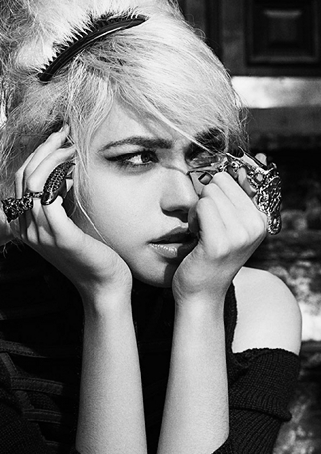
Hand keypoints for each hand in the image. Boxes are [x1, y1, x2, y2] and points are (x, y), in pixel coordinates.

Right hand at [13, 126, 131, 301]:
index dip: (36, 154)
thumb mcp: (69, 223)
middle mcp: (25, 229)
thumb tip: (63, 172)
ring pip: (34, 181)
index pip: (19, 179)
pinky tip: (76, 170)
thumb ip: (59, 201)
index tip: (58, 138)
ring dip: (54, 158)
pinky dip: (60, 176)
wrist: (104, 286)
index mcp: (23, 226)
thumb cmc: (91, 252)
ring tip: (73, 147)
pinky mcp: (60, 237)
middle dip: (44, 148)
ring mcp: (40, 234)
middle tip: (66, 133)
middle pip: (23, 176)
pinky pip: (49, 197)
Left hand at [172, 168, 266, 302]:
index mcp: (261, 218)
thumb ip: (238, 197)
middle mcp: (255, 226)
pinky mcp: (219, 243)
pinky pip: (200, 207)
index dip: (218, 192)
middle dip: (207, 199)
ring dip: (197, 210)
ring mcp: (240, 235)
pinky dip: (192, 218)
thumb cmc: (210, 256)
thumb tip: (248, 160)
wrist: (200, 293)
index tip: (218, 215)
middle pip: (220, 182)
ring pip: (208, 193)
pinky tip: (195, 236)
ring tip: (202, 232)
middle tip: (207, 225)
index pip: (236, 177)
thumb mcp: (232, 225)